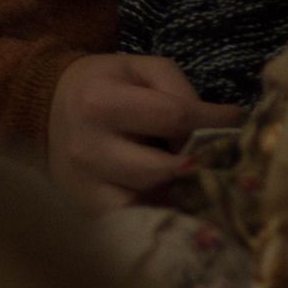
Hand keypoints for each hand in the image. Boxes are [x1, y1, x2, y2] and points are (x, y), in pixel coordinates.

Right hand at [47, 54, 242, 212]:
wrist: (49, 110)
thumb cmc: (106, 85)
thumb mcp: (140, 69)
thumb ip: (179, 89)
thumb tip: (217, 126)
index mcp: (101, 101)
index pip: (173, 116)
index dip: (214, 122)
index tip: (238, 122)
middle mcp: (88, 146)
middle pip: (162, 167)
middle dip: (197, 162)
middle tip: (215, 154)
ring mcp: (85, 183)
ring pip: (149, 199)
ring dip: (179, 189)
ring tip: (192, 173)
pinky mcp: (87, 207)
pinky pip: (133, 218)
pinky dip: (158, 208)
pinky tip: (169, 193)